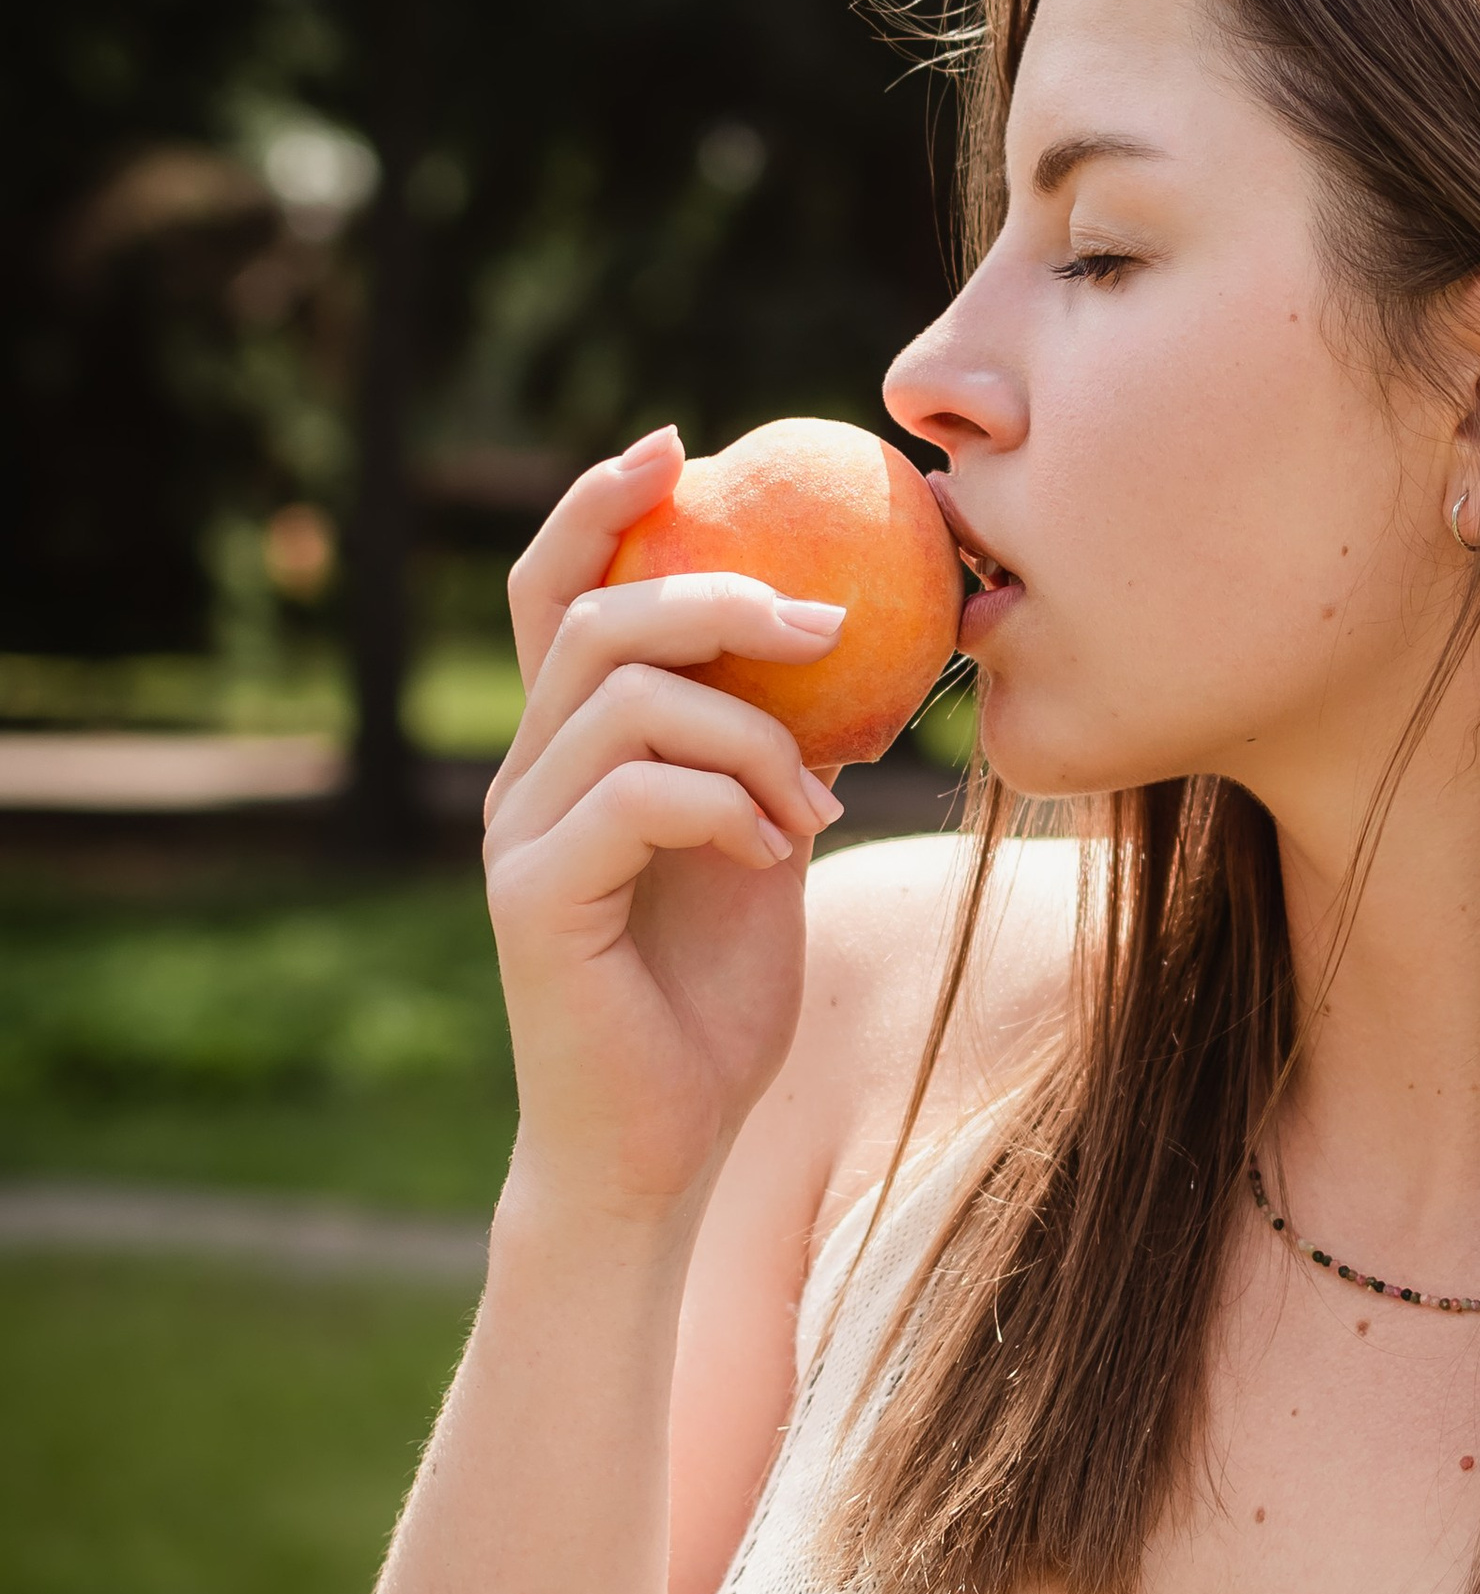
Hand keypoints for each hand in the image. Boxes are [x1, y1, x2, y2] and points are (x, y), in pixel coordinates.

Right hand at [483, 428, 846, 1220]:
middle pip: (594, 620)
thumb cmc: (712, 1006)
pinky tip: (780, 849)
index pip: (556, 593)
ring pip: (630, 701)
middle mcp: (521, 780)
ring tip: (815, 803)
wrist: (663, 1147)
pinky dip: (732, 802)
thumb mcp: (762, 846)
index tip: (680, 447)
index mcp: (565, 754)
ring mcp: (516, 836)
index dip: (602, 507)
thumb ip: (773, 753)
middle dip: (719, 597)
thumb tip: (849, 648)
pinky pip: (639, 793)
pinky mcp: (532, 898)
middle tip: (825, 623)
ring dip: (753, 734)